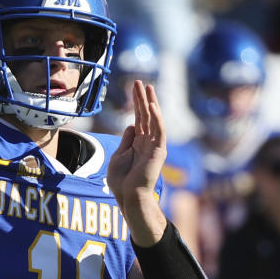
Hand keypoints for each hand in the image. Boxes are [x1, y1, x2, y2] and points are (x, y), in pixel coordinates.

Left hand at [106, 81, 167, 238]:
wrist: (129, 196)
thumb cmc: (122, 181)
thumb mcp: (119, 155)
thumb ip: (127, 140)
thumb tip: (131, 125)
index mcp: (138, 142)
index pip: (138, 118)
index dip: (136, 103)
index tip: (134, 88)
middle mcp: (148, 142)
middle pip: (146, 115)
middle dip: (142, 98)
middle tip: (139, 82)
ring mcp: (154, 146)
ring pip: (154, 120)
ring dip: (151, 103)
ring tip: (147, 87)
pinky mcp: (158, 151)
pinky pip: (159, 132)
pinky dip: (157, 119)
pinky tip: (152, 106)